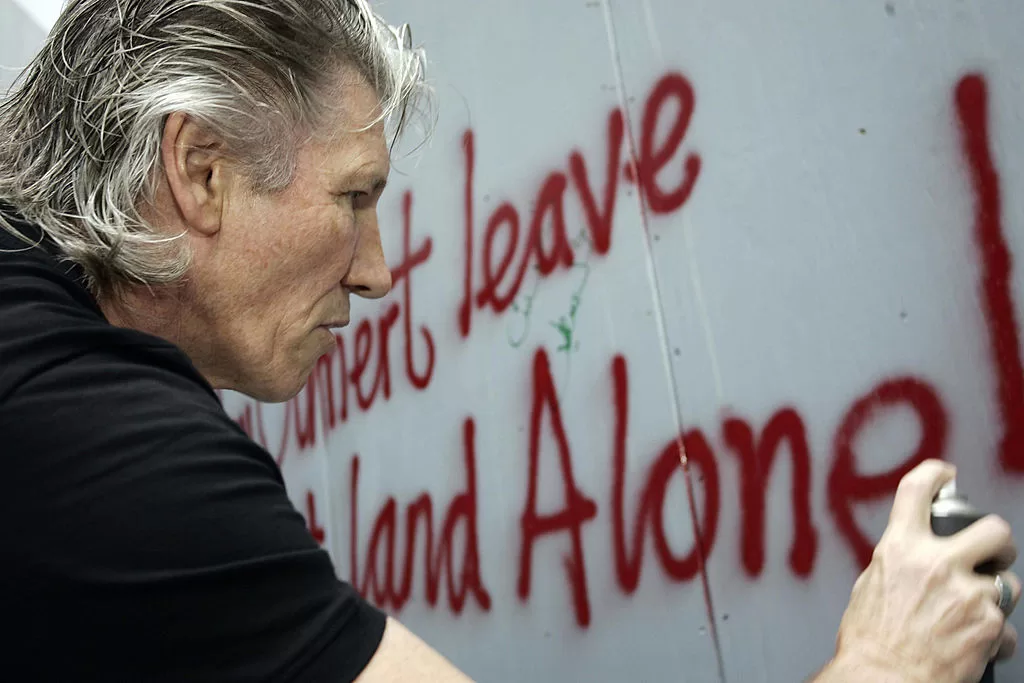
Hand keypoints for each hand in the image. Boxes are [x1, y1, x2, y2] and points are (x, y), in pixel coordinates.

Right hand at [830, 460, 1019, 682]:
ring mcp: (968, 594)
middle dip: (998, 542)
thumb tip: (913, 557)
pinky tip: (973, 647)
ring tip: (973, 616)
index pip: (918, 491)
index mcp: (900, 549)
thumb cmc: (870, 642)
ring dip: (995, 598)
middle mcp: (937, 564)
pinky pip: (1005, 627)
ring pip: (1007, 582)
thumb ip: (898, 563)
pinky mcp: (990, 626)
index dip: (935, 474)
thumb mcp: (870, 587)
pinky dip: (994, 638)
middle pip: (993, 529)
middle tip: (991, 554)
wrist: (883, 680)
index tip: (945, 474)